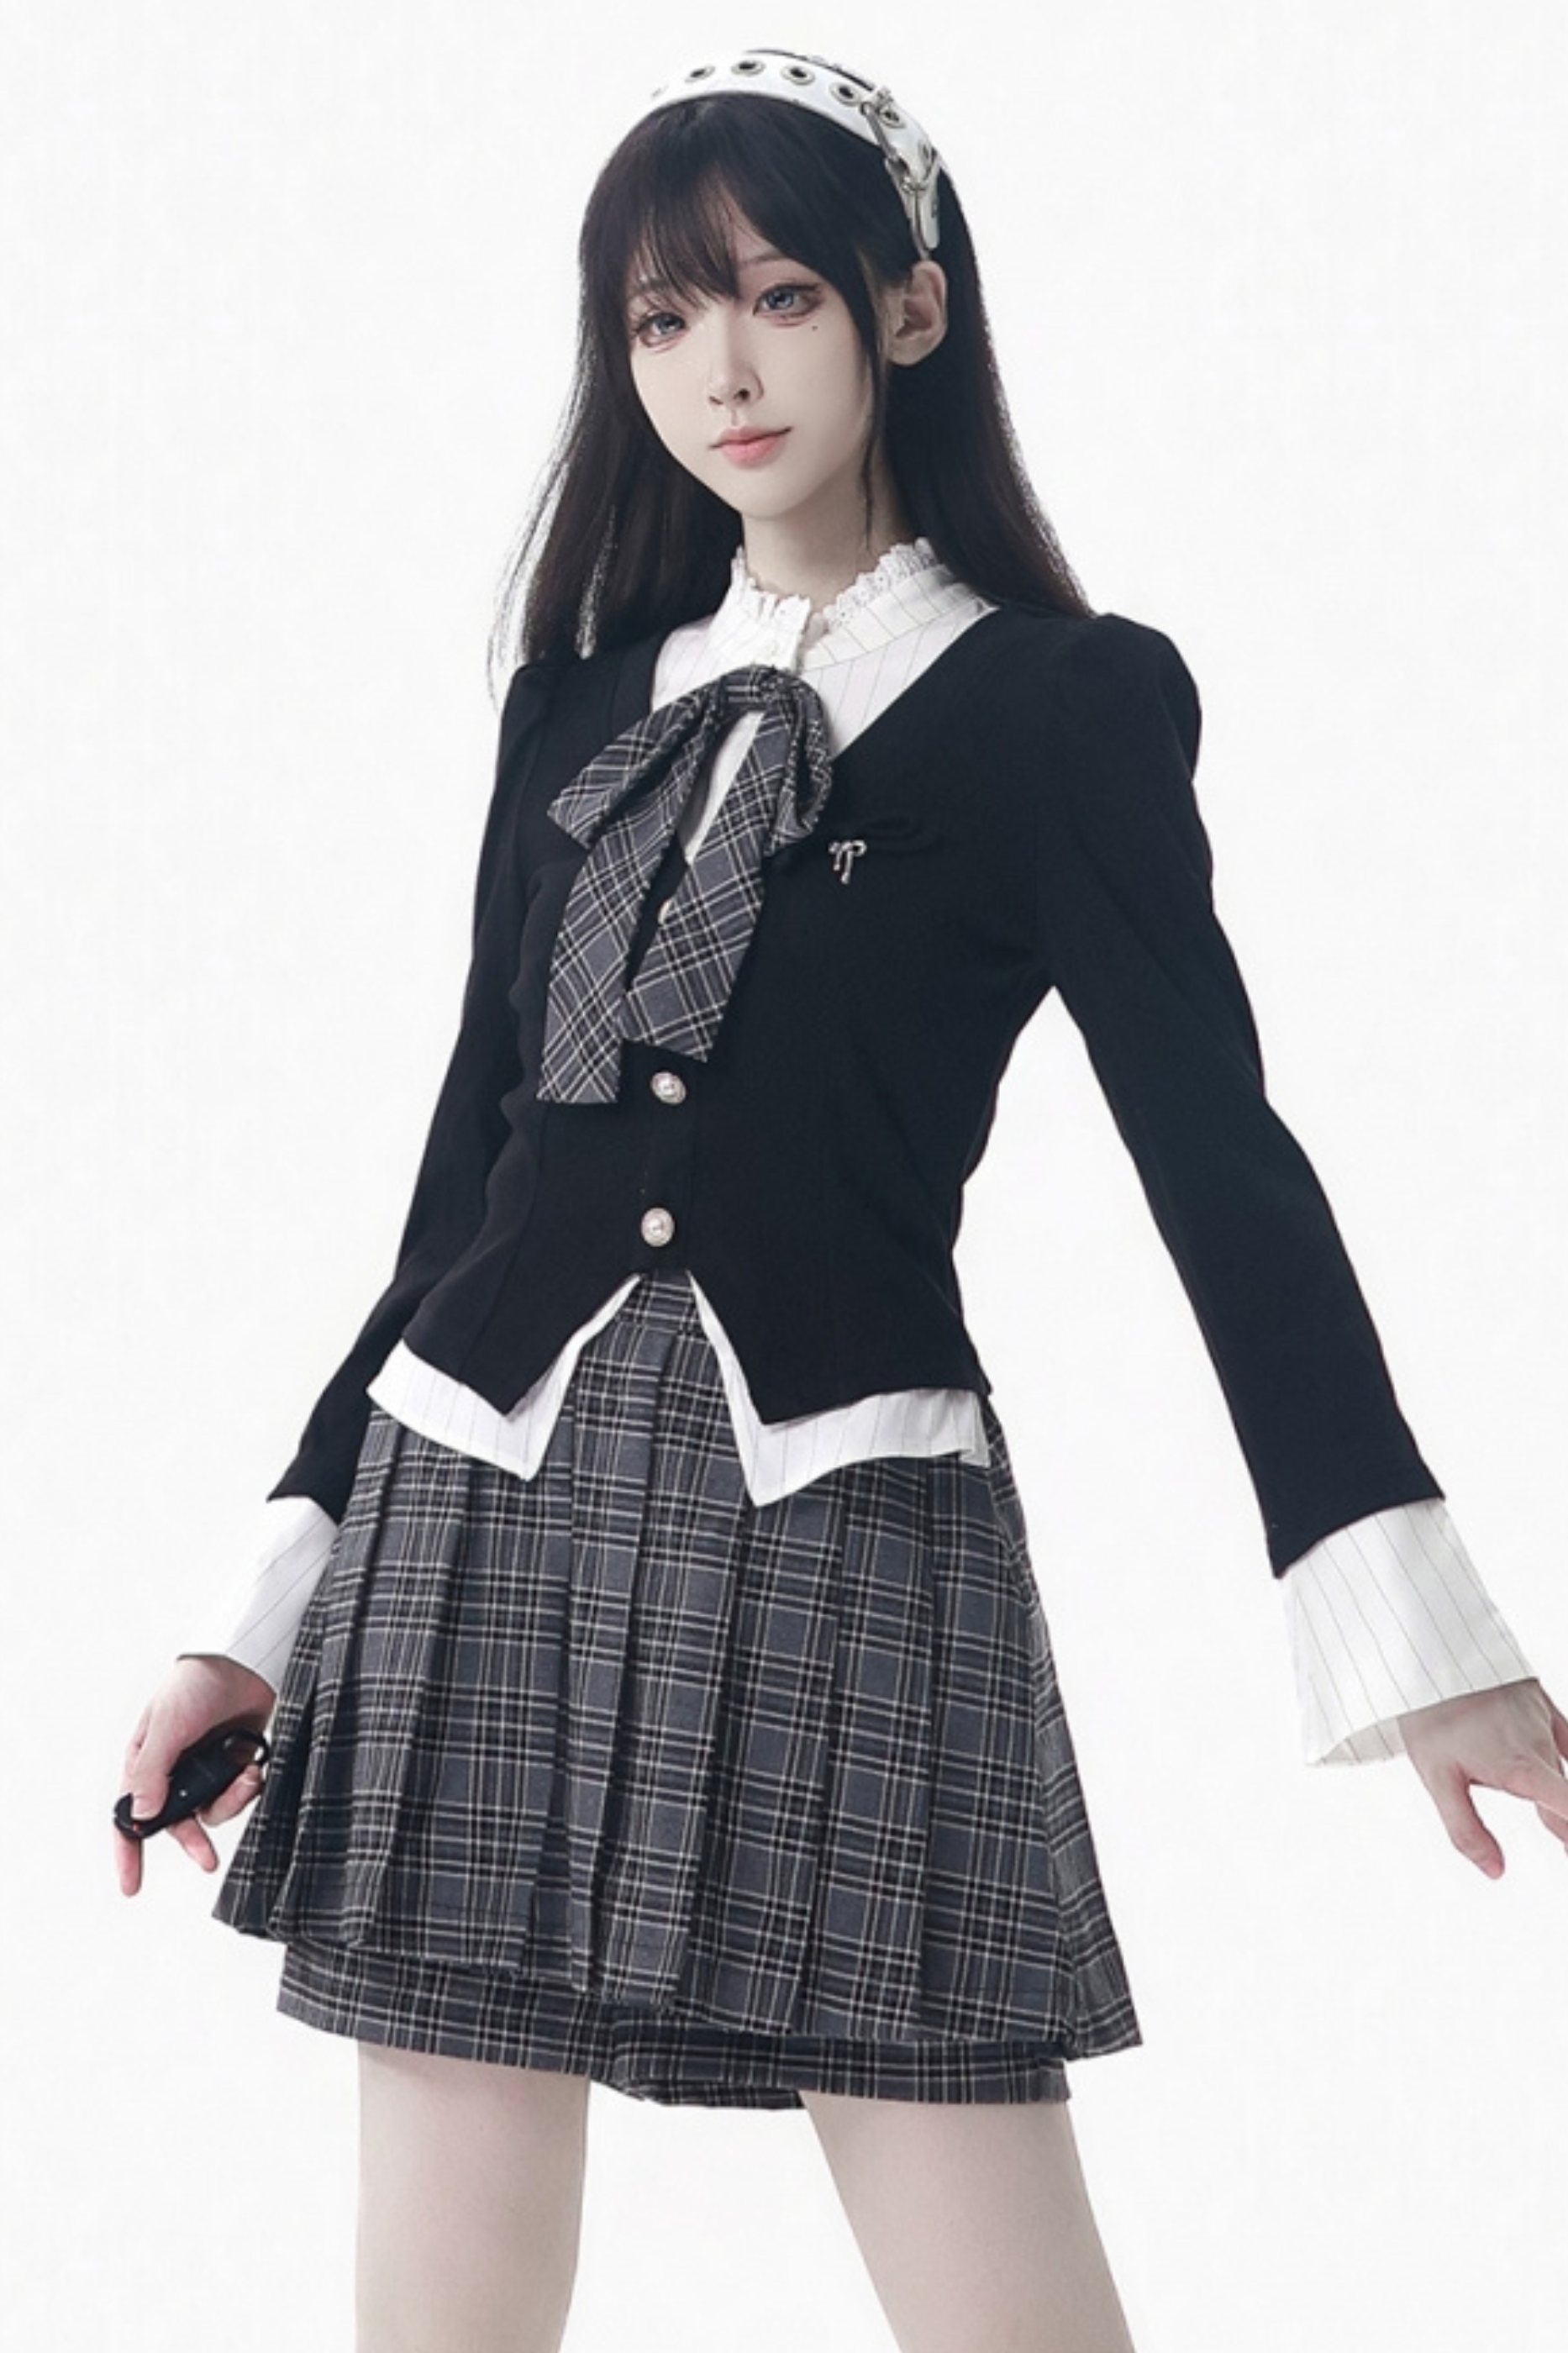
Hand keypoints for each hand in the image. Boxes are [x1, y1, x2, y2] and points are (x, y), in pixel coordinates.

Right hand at [114, 1654, 276, 1897]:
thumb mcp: (167, 1726)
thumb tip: (140, 1815)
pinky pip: (236, 1794)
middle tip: (207, 1861)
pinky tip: (253, 1768)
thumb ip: (152, 1772)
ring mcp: (205, 1768)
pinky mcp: (234, 1763)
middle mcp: (173, 1769)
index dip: (128, 1851)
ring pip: (211, 1810)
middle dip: (192, 1840)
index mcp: (145, 1761)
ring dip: (230, 1802)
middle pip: (175, 1822)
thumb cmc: (196, 1683)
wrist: (245, 1660)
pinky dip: (246, 1787)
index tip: (131, 1886)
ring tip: (245, 1779)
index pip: (128, 1814)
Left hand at [1396, 1676, 1567, 1876]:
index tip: (1566, 1848)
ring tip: (1558, 1835)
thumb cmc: (1430, 1715)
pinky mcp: (1543, 1704)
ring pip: (1564, 1772)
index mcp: (1520, 1768)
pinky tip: (1562, 1768)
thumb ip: (1467, 1829)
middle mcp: (1541, 1746)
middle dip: (1567, 1833)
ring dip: (1564, 1802)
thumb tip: (1495, 1871)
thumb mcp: (1437, 1779)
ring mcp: (1545, 1723)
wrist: (1429, 1653)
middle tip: (1560, 1850)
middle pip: (1567, 1802)